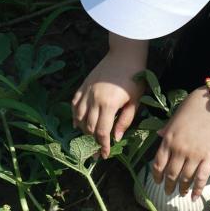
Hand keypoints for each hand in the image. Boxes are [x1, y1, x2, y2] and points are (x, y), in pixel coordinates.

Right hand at [73, 41, 147, 158]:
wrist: (124, 55)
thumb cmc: (134, 78)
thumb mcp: (135, 101)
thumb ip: (125, 120)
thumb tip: (116, 137)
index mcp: (108, 105)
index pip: (102, 132)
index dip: (103, 146)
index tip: (105, 155)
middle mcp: (94, 99)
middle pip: (88, 127)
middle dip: (93, 140)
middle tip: (98, 149)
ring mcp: (86, 92)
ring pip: (78, 117)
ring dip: (83, 129)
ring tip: (90, 136)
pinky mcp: (83, 86)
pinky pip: (74, 104)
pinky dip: (74, 115)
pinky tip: (77, 122)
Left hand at [152, 88, 209, 197]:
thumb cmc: (193, 107)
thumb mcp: (174, 117)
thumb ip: (166, 130)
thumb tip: (159, 136)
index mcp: (168, 140)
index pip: (158, 164)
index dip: (157, 176)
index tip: (157, 182)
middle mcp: (179, 150)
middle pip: (171, 174)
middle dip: (168, 186)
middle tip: (168, 192)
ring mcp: (194, 155)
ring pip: (185, 178)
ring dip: (182, 189)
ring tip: (181, 194)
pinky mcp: (209, 157)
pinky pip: (201, 178)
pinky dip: (197, 189)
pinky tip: (195, 197)